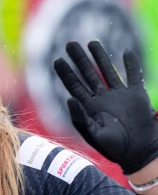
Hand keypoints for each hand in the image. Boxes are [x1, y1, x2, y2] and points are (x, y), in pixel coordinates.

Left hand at [54, 40, 157, 174]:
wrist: (138, 152)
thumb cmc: (113, 147)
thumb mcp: (93, 134)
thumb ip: (80, 117)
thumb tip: (69, 99)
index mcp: (90, 107)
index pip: (75, 85)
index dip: (66, 73)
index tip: (57, 60)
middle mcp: (102, 98)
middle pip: (88, 74)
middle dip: (79, 59)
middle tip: (70, 44)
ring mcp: (119, 95)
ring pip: (108, 70)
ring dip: (100, 57)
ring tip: (92, 43)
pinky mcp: (136, 95)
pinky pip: (134, 76)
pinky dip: (132, 64)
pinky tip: (126, 53)